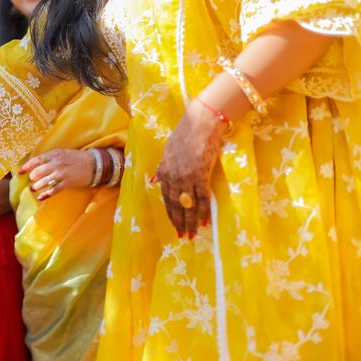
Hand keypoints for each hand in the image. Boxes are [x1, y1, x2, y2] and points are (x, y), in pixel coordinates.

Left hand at [20, 148, 95, 200]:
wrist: (94, 164)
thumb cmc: (76, 159)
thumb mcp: (62, 153)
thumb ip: (50, 158)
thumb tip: (36, 164)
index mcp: (54, 154)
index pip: (36, 160)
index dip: (26, 167)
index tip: (19, 172)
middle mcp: (57, 163)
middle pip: (38, 171)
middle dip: (32, 177)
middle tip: (31, 181)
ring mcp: (62, 173)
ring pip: (44, 181)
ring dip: (37, 186)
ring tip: (33, 188)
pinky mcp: (68, 182)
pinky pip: (54, 190)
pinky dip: (46, 194)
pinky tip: (40, 197)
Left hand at [154, 99, 225, 237]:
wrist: (200, 124)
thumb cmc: (185, 134)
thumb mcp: (168, 151)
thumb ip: (162, 168)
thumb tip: (155, 181)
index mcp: (164, 171)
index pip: (166, 197)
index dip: (170, 212)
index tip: (174, 224)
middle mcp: (173, 177)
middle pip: (176, 204)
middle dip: (179, 221)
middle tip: (182, 236)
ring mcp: (187, 177)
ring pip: (188, 205)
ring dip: (190, 221)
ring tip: (192, 234)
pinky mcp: (202, 175)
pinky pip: (203, 198)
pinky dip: (204, 211)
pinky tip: (205, 222)